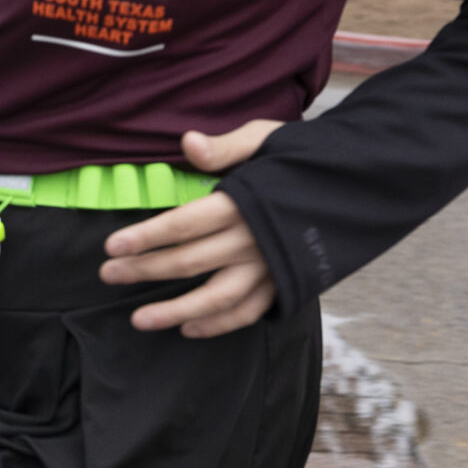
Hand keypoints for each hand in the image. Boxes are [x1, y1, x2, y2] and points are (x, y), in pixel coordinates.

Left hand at [99, 119, 284, 337]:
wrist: (359, 185)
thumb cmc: (305, 157)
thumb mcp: (266, 139)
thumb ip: (224, 148)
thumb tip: (187, 141)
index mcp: (243, 203)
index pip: (183, 224)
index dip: (145, 236)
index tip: (111, 246)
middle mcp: (253, 240)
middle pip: (189, 261)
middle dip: (144, 270)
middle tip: (108, 274)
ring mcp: (270, 267)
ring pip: (216, 298)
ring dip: (175, 311)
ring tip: (138, 319)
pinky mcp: (286, 284)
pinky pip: (248, 311)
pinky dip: (218, 325)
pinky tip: (188, 328)